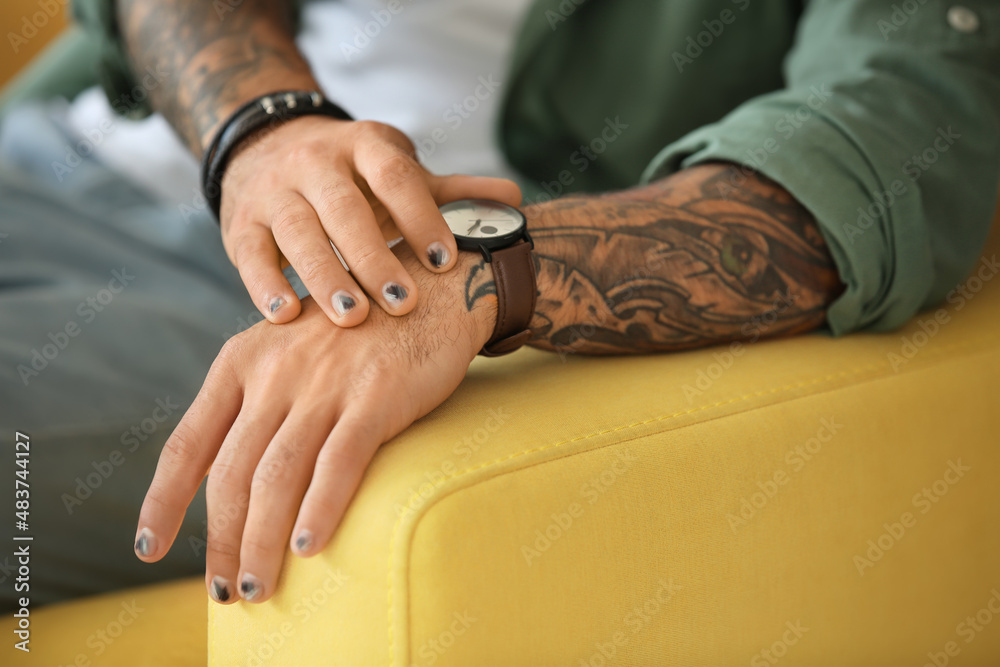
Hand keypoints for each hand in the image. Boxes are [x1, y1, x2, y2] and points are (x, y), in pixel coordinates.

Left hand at [132, 247, 496, 603]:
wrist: (430, 293)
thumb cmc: (357, 335)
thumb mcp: (288, 352)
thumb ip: (256, 401)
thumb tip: (232, 479)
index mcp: (242, 361)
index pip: (187, 442)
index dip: (163, 501)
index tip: (149, 549)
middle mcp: (275, 372)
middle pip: (231, 472)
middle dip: (222, 541)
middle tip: (227, 591)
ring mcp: (325, 383)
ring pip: (277, 476)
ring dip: (262, 542)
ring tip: (258, 588)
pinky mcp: (376, 394)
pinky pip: (339, 462)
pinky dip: (320, 509)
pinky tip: (310, 547)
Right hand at [219, 115, 519, 326]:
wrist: (269, 147)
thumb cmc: (354, 177)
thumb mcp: (399, 172)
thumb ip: (452, 191)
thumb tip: (514, 199)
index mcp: (363, 146)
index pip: (394, 177)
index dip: (421, 217)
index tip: (444, 261)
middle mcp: (315, 162)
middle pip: (343, 207)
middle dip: (373, 256)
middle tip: (404, 304)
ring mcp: (274, 190)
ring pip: (296, 231)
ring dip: (324, 276)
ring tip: (353, 317)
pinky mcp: (241, 223)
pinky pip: (250, 253)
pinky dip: (265, 285)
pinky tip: (286, 317)